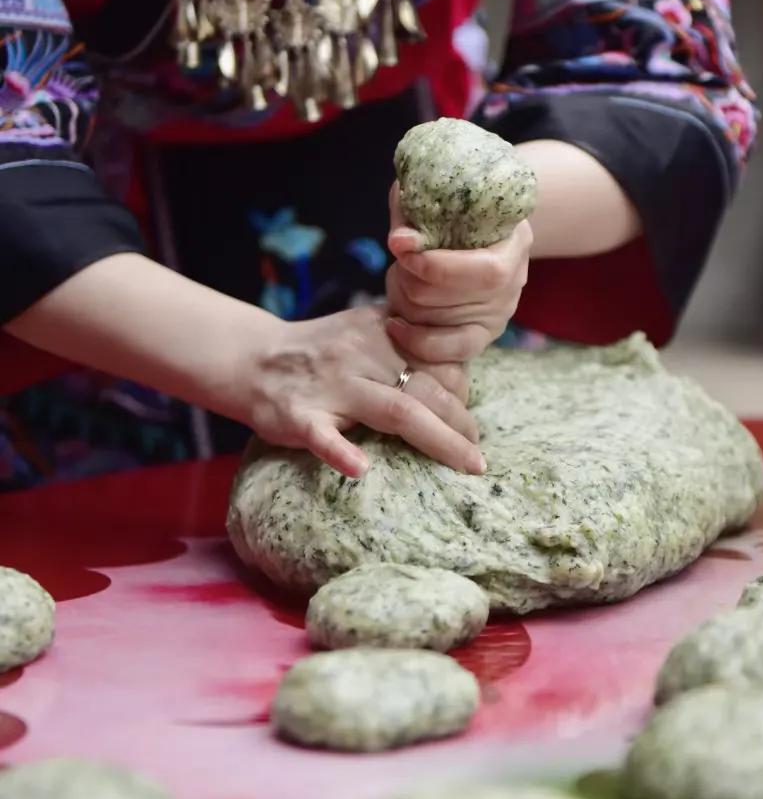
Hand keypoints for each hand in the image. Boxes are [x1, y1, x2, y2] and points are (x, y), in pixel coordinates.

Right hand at [243, 305, 483, 478]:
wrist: (249, 358)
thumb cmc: (318, 351)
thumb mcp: (363, 328)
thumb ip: (405, 337)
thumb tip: (459, 363)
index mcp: (380, 333)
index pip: (437, 360)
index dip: (462, 390)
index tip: (468, 416)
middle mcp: (360, 357)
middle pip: (425, 389)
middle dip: (461, 422)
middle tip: (477, 456)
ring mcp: (330, 387)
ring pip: (394, 411)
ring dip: (437, 438)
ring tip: (467, 463)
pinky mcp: (298, 416)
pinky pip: (323, 435)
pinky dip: (341, 452)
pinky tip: (361, 470)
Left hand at [385, 183, 532, 364]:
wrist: (483, 230)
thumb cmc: (459, 208)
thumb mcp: (441, 196)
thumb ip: (415, 210)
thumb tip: (401, 241)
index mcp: (515, 242)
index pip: (484, 272)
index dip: (436, 266)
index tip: (400, 248)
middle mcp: (513, 283)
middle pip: (450, 298)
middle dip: (410, 280)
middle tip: (400, 264)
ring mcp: (499, 313)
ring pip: (438, 322)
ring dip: (405, 301)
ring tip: (401, 281)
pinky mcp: (482, 336)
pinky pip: (448, 353)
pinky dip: (415, 342)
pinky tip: (396, 325)